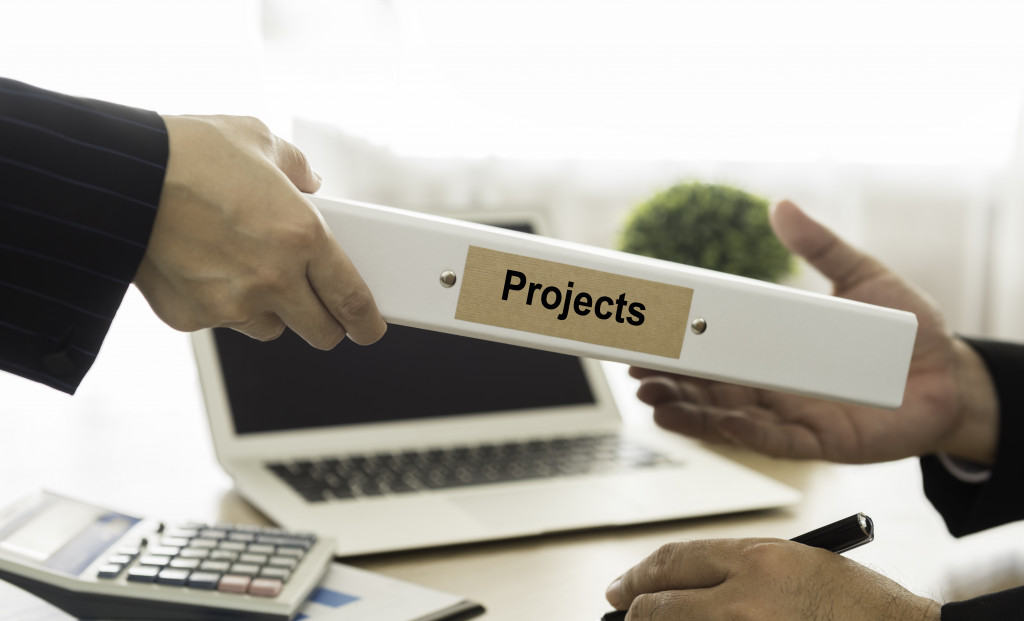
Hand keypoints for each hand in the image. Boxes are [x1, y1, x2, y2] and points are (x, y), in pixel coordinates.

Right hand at [134, 115, 385, 348]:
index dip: (366, 321)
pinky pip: (222, 322)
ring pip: (271, 329)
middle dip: (326, 323)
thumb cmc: (186, 153)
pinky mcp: (192, 317)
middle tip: (318, 306)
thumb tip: (311, 183)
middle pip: (321, 332)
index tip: (370, 328)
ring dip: (271, 310)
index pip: (352, 298)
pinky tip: (205, 267)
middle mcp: (272, 279)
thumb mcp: (256, 138)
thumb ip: (296, 167)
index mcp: (302, 237)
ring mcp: (231, 304)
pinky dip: (221, 304)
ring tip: (248, 269)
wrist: (116, 177)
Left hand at [605, 538, 940, 620]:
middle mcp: (744, 600)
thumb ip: (736, 569)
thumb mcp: (795, 561)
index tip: (621, 587)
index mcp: (756, 559)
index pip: (672, 561)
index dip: (638, 575)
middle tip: (624, 615)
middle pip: (659, 606)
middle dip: (635, 612)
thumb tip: (681, 586)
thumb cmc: (857, 602)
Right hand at [632, 200, 997, 463]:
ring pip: (719, 416)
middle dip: (666, 378)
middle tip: (633, 366)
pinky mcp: (809, 442)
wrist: (951, 376)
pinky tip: (688, 422)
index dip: (678, 342)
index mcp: (772, 347)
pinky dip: (720, 432)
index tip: (645, 332)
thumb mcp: (862, 275)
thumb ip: (821, 245)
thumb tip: (781, 206)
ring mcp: (785, 414)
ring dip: (681, 408)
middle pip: (705, 385)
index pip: (714, 346)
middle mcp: (770, 384)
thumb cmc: (905, 328)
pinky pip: (757, 439)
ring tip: (649, 396)